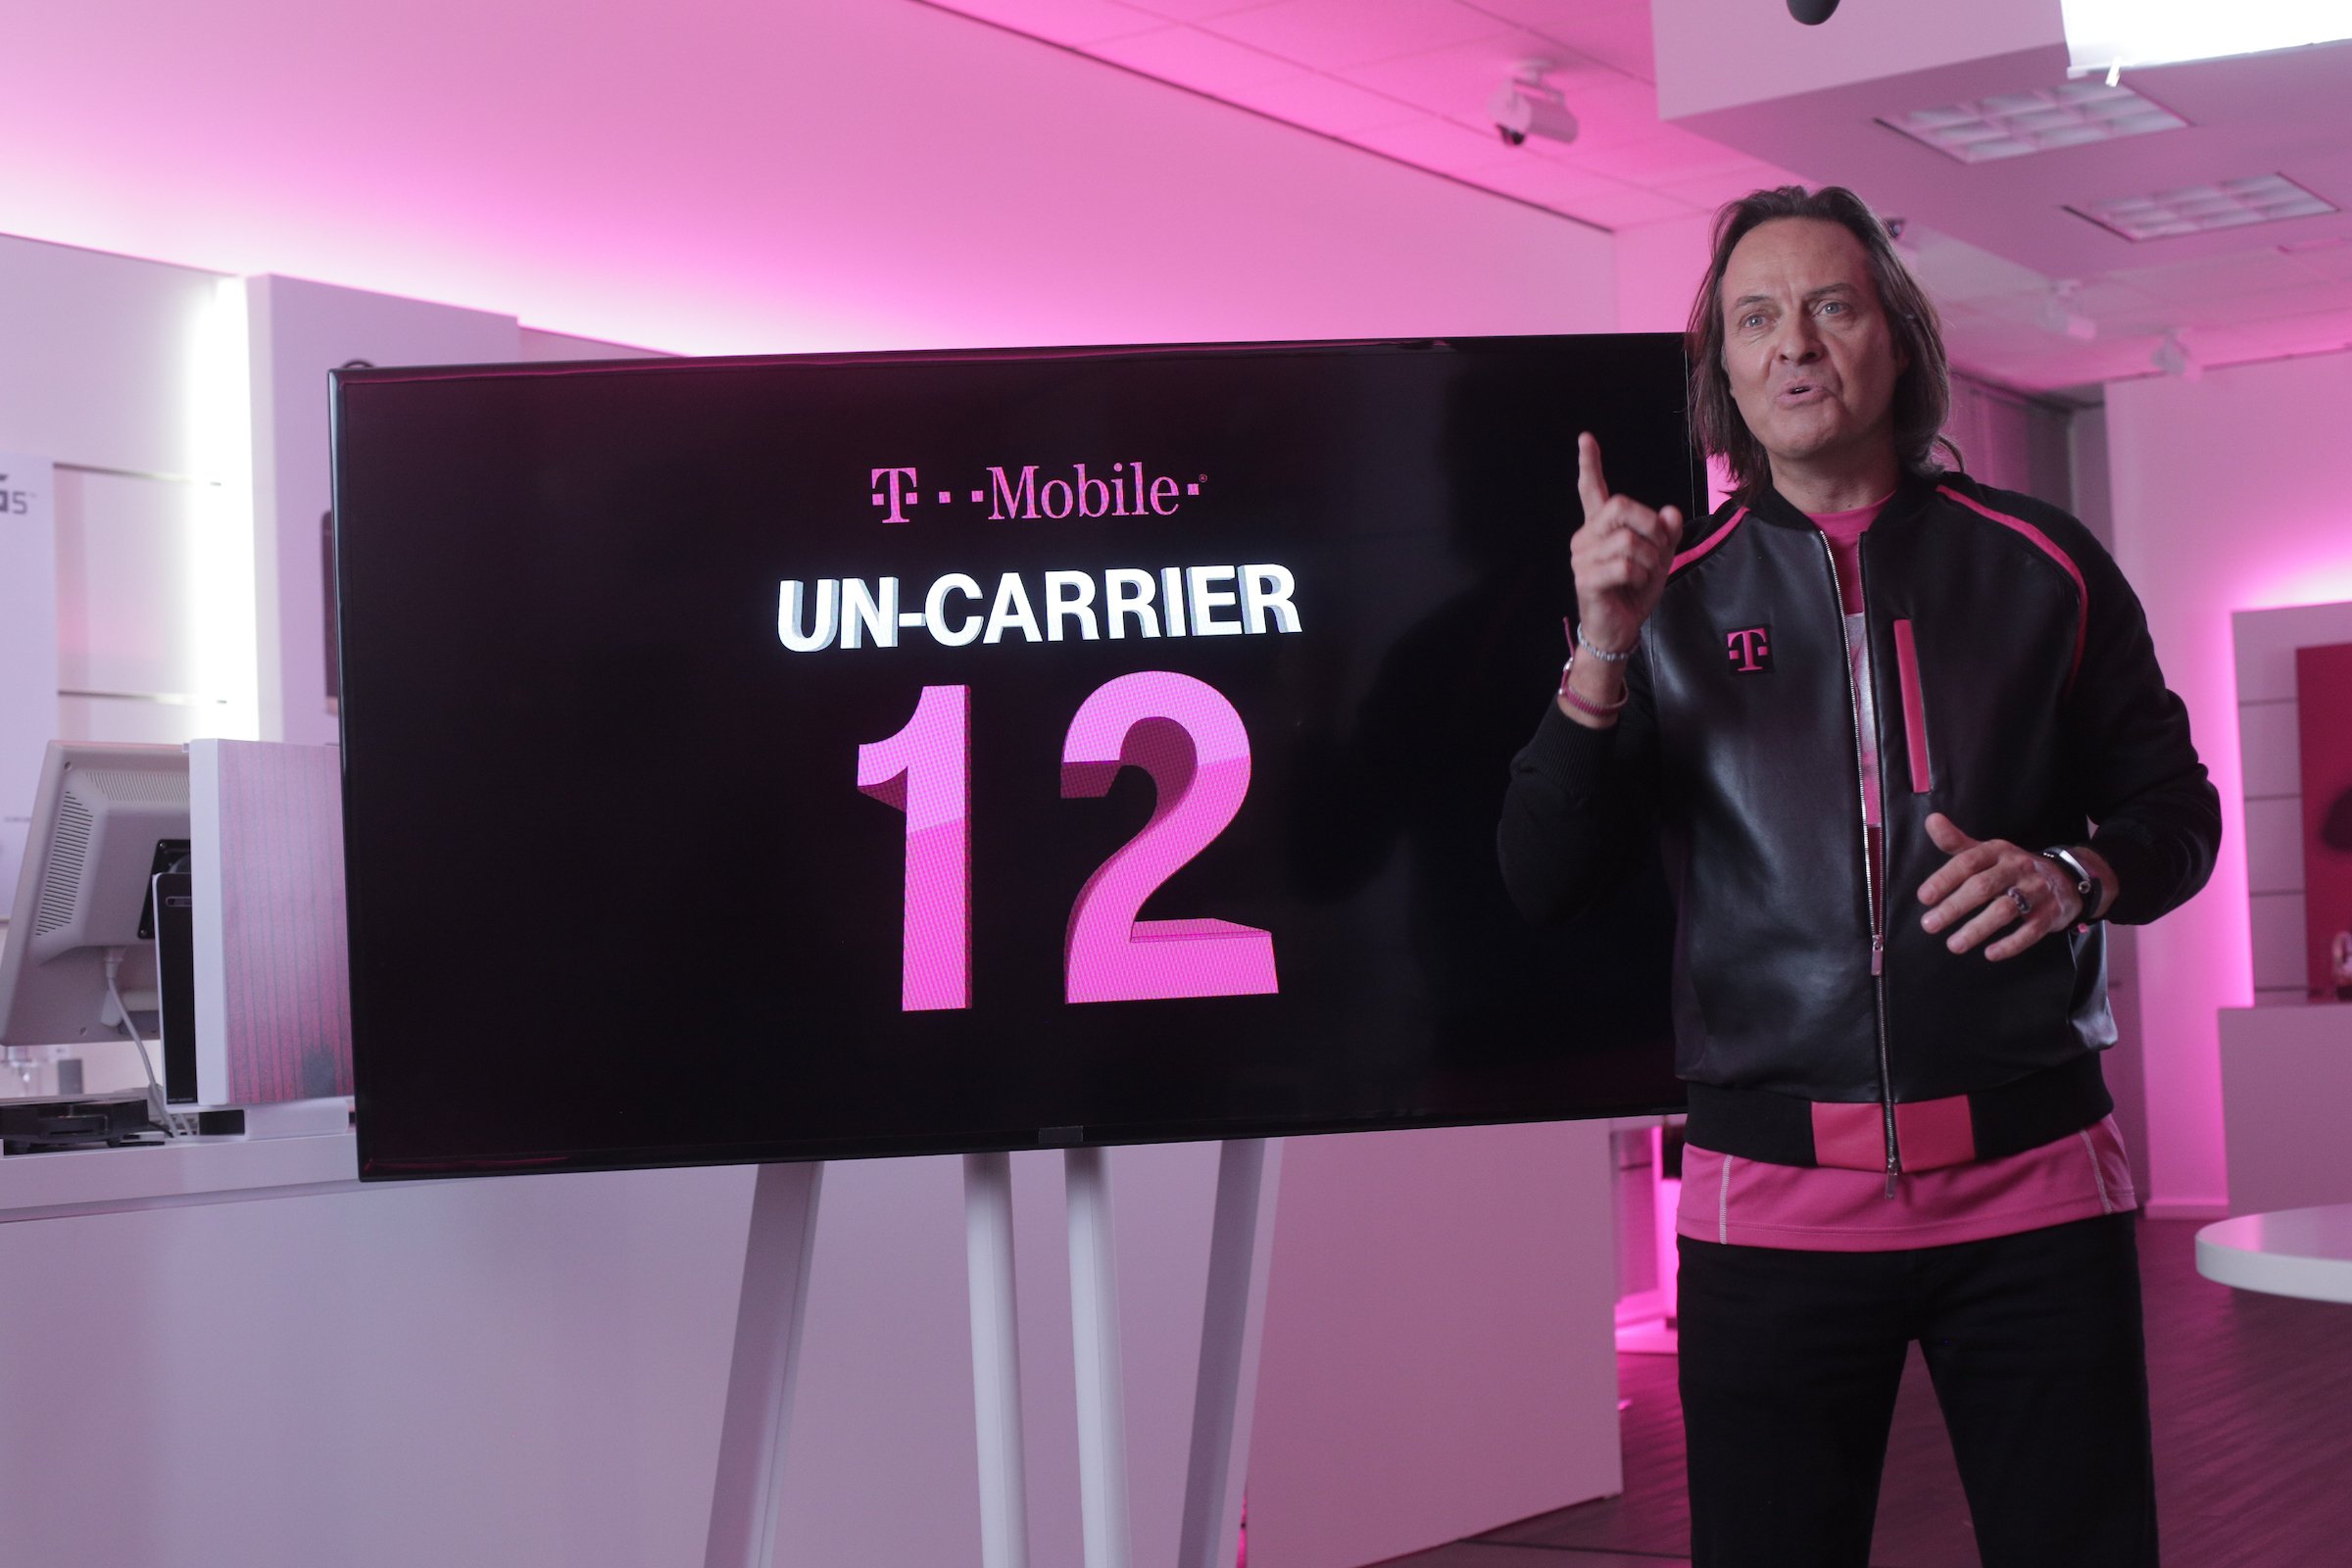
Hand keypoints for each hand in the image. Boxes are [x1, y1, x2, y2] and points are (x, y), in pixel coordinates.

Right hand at [1571, 432, 1683, 654]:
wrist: (1619, 629)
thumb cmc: (1634, 591)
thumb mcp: (1659, 557)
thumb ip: (1666, 533)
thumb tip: (1670, 512)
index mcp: (1600, 528)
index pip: (1591, 490)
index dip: (1589, 464)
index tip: (1586, 439)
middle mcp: (1586, 537)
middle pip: (1620, 506)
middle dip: (1650, 524)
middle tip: (1659, 545)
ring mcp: (1582, 558)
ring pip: (1628, 539)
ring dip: (1650, 558)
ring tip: (1646, 573)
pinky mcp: (1586, 579)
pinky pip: (1623, 565)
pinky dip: (1640, 574)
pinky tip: (1636, 584)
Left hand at [1916, 812, 2079, 960]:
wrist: (2066, 878)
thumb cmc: (2011, 867)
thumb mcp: (1986, 851)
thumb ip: (1956, 841)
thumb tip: (1932, 820)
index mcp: (1998, 851)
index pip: (1968, 862)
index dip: (1945, 879)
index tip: (1924, 897)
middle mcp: (2017, 868)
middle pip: (1983, 886)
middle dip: (1954, 907)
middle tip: (1929, 924)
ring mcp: (2036, 891)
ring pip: (2005, 909)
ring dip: (1977, 929)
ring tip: (1953, 945)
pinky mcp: (2050, 913)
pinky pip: (2031, 930)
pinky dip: (2012, 944)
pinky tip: (1991, 954)